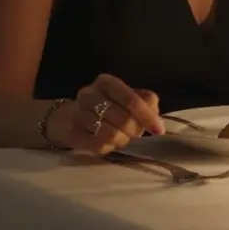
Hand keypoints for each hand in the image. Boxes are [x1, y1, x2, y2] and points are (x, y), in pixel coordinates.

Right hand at [51, 73, 165, 154]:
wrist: (69, 118)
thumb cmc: (108, 106)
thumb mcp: (127, 98)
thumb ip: (146, 102)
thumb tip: (155, 118)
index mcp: (107, 82)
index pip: (131, 100)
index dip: (147, 116)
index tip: (159, 130)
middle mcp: (89, 95)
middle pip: (123, 119)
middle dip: (135, 130)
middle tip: (135, 133)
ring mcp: (78, 114)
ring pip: (111, 135)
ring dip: (123, 140)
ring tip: (122, 137)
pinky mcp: (72, 133)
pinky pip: (99, 146)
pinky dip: (110, 147)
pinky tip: (109, 142)